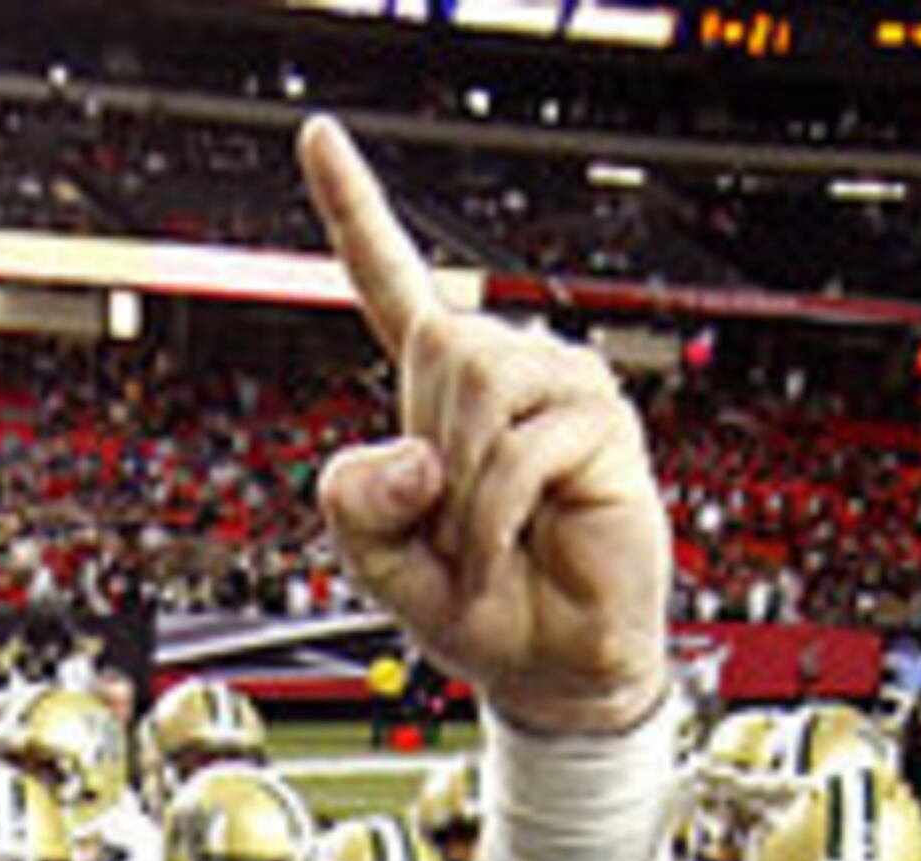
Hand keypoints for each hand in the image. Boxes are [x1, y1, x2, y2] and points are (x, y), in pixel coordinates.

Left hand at [299, 120, 669, 735]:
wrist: (543, 667)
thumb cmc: (468, 603)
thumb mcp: (372, 557)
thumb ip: (352, 501)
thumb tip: (415, 456)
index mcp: (438, 387)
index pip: (390, 282)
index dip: (352, 209)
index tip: (317, 134)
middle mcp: (505, 368)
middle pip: (438, 342)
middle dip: (427, 451)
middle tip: (450, 524)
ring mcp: (561, 388)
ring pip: (477, 379)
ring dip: (462, 487)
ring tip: (482, 542)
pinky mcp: (604, 425)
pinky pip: (517, 450)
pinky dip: (491, 519)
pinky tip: (508, 555)